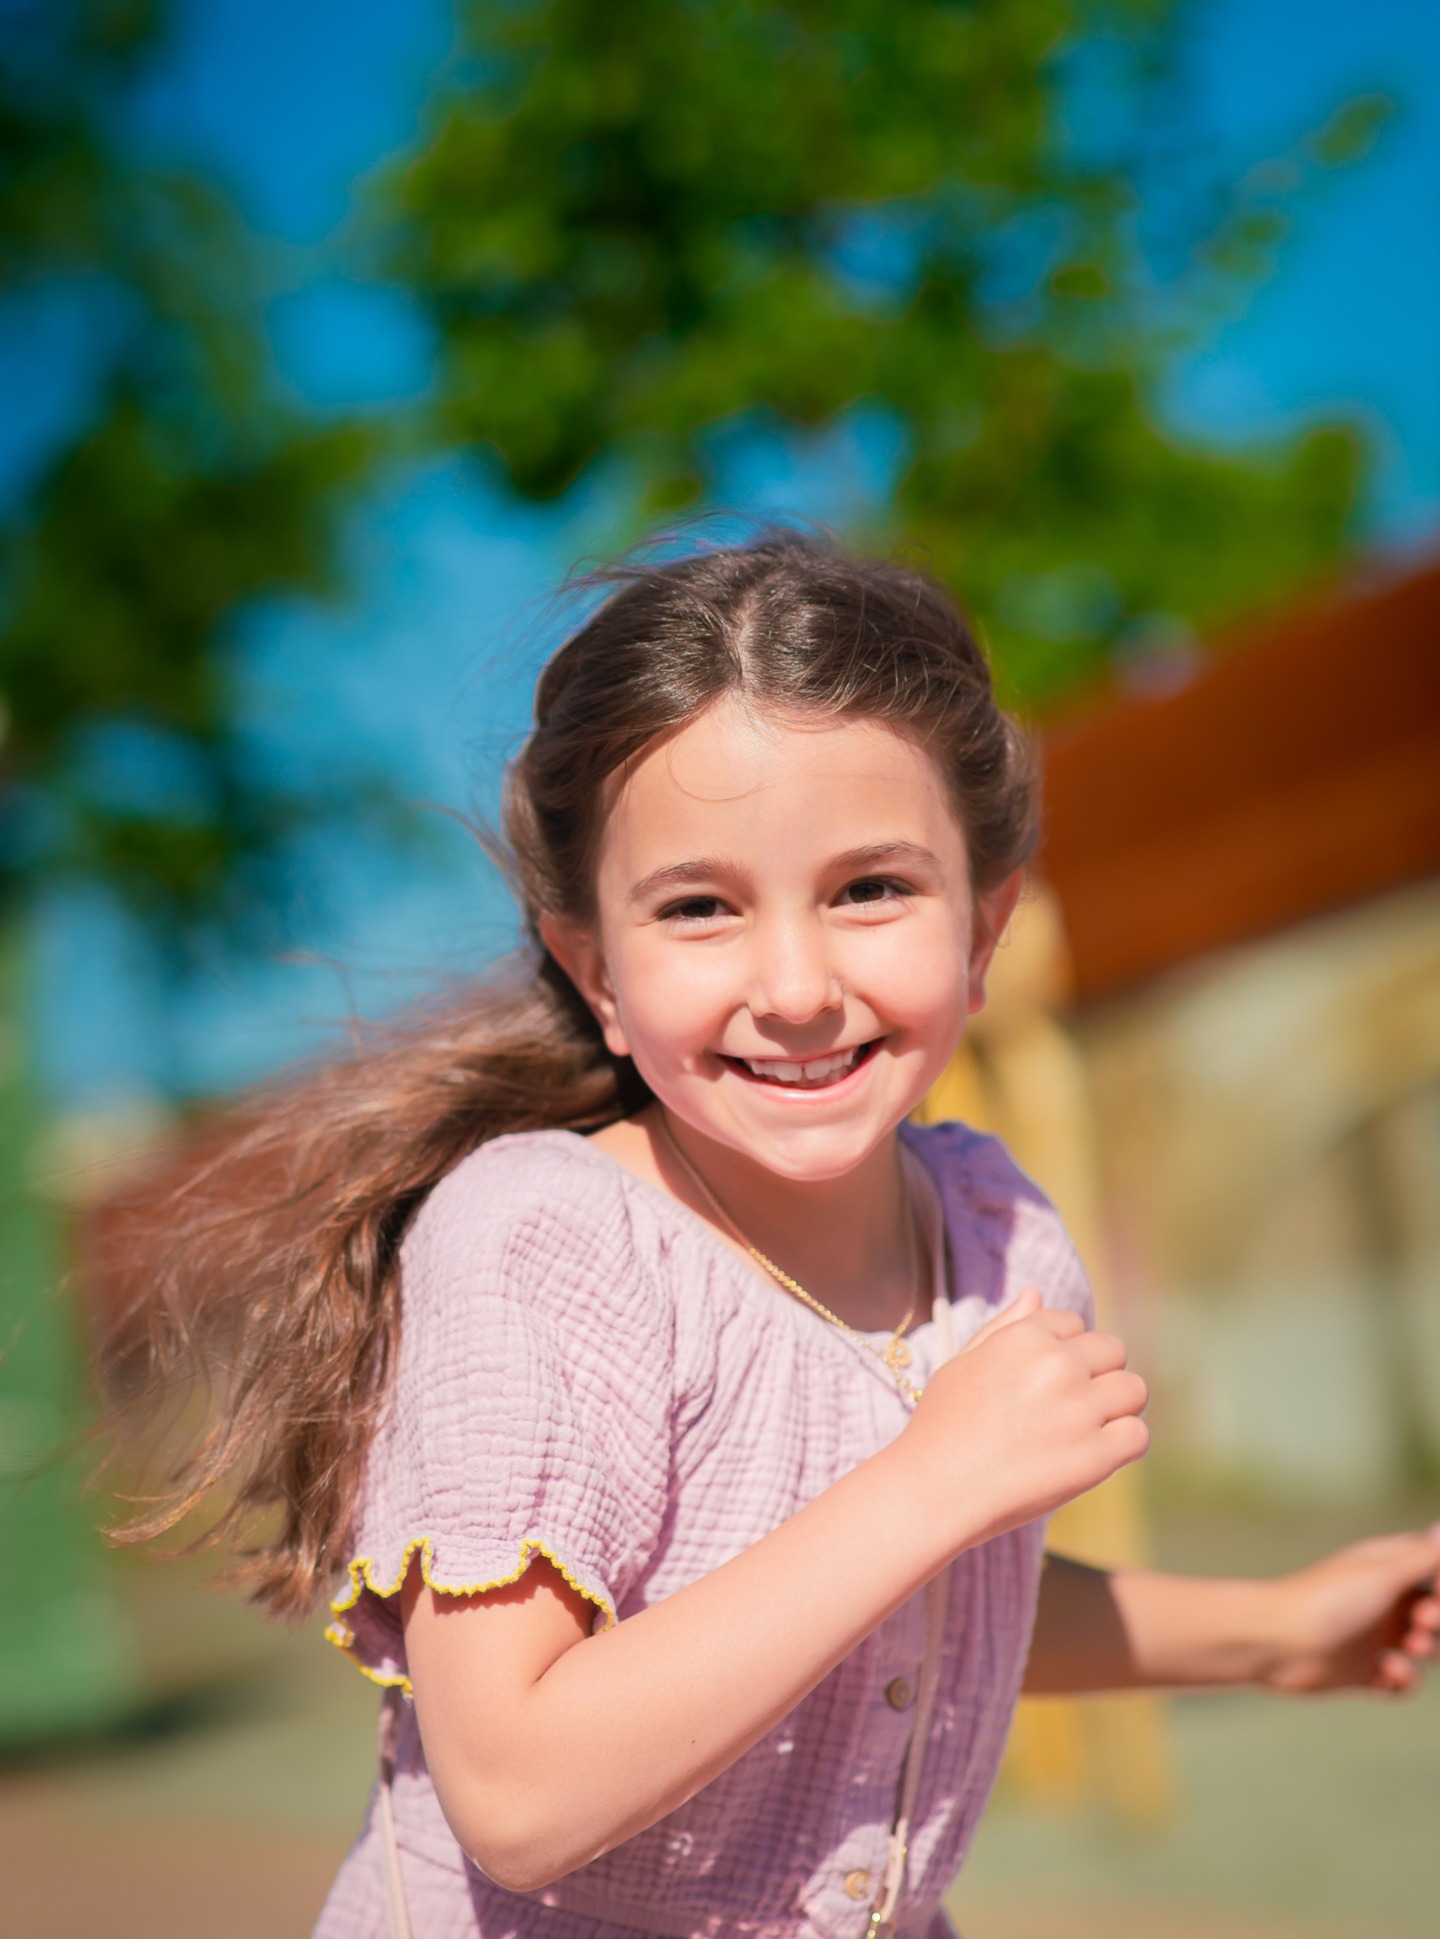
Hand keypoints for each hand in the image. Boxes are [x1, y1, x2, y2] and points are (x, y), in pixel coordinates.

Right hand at [900, 1288, 1148, 1551]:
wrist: (934, 1490)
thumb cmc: (942, 1427)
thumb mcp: (962, 1363)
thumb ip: (1003, 1327)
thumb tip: (1036, 1293)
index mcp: (1024, 1337)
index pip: (1075, 1324)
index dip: (1066, 1351)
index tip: (1046, 1382)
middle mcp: (1057, 1364)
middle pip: (1113, 1350)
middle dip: (1099, 1373)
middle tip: (1070, 1407)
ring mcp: (1079, 1409)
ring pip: (1134, 1389)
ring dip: (1118, 1407)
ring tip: (1087, 1430)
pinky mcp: (1095, 1455)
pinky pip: (1137, 1435)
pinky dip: (1122, 1445)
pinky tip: (1094, 1454)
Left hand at [1262, 1527, 1439, 1695]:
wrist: (1276, 1643)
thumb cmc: (1328, 1600)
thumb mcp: (1382, 1575)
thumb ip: (1422, 1557)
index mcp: (1385, 1570)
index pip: (1433, 1569)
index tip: (1436, 1593)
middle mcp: (1382, 1602)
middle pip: (1434, 1612)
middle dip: (1439, 1620)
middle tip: (1422, 1622)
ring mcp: (1374, 1638)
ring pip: (1425, 1648)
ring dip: (1428, 1650)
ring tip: (1411, 1647)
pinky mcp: (1365, 1671)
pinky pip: (1403, 1680)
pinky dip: (1404, 1679)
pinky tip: (1388, 1672)